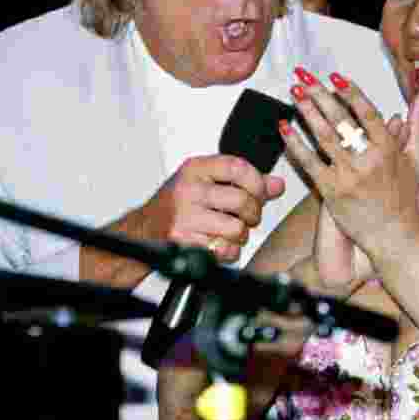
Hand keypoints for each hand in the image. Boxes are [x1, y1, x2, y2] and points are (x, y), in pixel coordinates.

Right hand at [131, 154, 284, 262]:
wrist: (141, 232)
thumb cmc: (176, 206)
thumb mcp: (206, 184)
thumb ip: (244, 182)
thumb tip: (277, 185)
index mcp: (195, 169)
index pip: (238, 167)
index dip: (257, 182)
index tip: (260, 192)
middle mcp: (188, 190)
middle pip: (243, 201)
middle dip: (253, 214)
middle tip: (247, 218)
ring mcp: (184, 216)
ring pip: (237, 229)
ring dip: (239, 236)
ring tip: (228, 232)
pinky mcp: (183, 242)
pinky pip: (225, 251)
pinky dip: (227, 252)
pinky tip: (216, 245)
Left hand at [311, 88, 418, 288]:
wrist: (394, 237)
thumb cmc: (405, 198)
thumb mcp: (417, 159)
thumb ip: (417, 124)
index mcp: (390, 149)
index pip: (368, 113)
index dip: (351, 93)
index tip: (335, 77)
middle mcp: (369, 160)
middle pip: (341, 120)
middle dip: (320, 95)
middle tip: (304, 77)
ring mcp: (349, 177)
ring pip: (323, 138)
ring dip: (306, 112)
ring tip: (294, 94)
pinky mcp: (332, 192)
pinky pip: (310, 163)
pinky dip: (296, 145)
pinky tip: (284, 128)